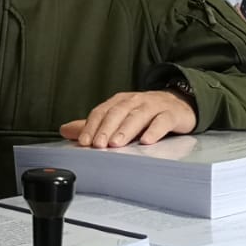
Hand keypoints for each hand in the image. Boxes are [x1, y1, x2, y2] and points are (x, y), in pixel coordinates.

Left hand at [59, 90, 195, 147]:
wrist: (180, 104)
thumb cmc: (146, 114)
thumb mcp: (120, 117)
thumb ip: (94, 126)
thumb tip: (65, 130)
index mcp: (120, 101)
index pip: (102, 111)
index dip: (91, 126)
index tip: (83, 142)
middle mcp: (135, 101)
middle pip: (118, 112)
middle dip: (106, 129)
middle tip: (98, 145)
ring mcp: (154, 106)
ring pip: (138, 116)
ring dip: (126, 130)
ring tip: (117, 144)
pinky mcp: (172, 114)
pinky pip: (163, 121)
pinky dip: (155, 130)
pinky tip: (147, 141)